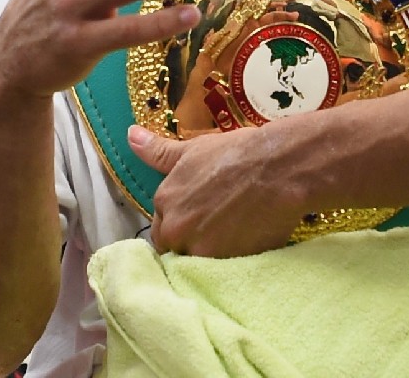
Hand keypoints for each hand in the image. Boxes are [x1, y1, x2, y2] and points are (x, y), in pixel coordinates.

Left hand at [129, 125, 303, 257]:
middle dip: (189, 240)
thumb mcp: (194, 148)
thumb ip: (158, 150)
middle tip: (216, 224)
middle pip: (174, 246)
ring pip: (195, 261)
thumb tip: (130, 136)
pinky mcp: (225, 266)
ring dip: (207, 253)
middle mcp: (175, 229)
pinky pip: (217, 273)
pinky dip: (227, 262)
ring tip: (231, 236)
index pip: (161, 225)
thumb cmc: (237, 152)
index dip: (181, 219)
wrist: (278, 168)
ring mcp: (199, 250)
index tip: (200, 212)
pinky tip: (242, 245)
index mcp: (164, 201)